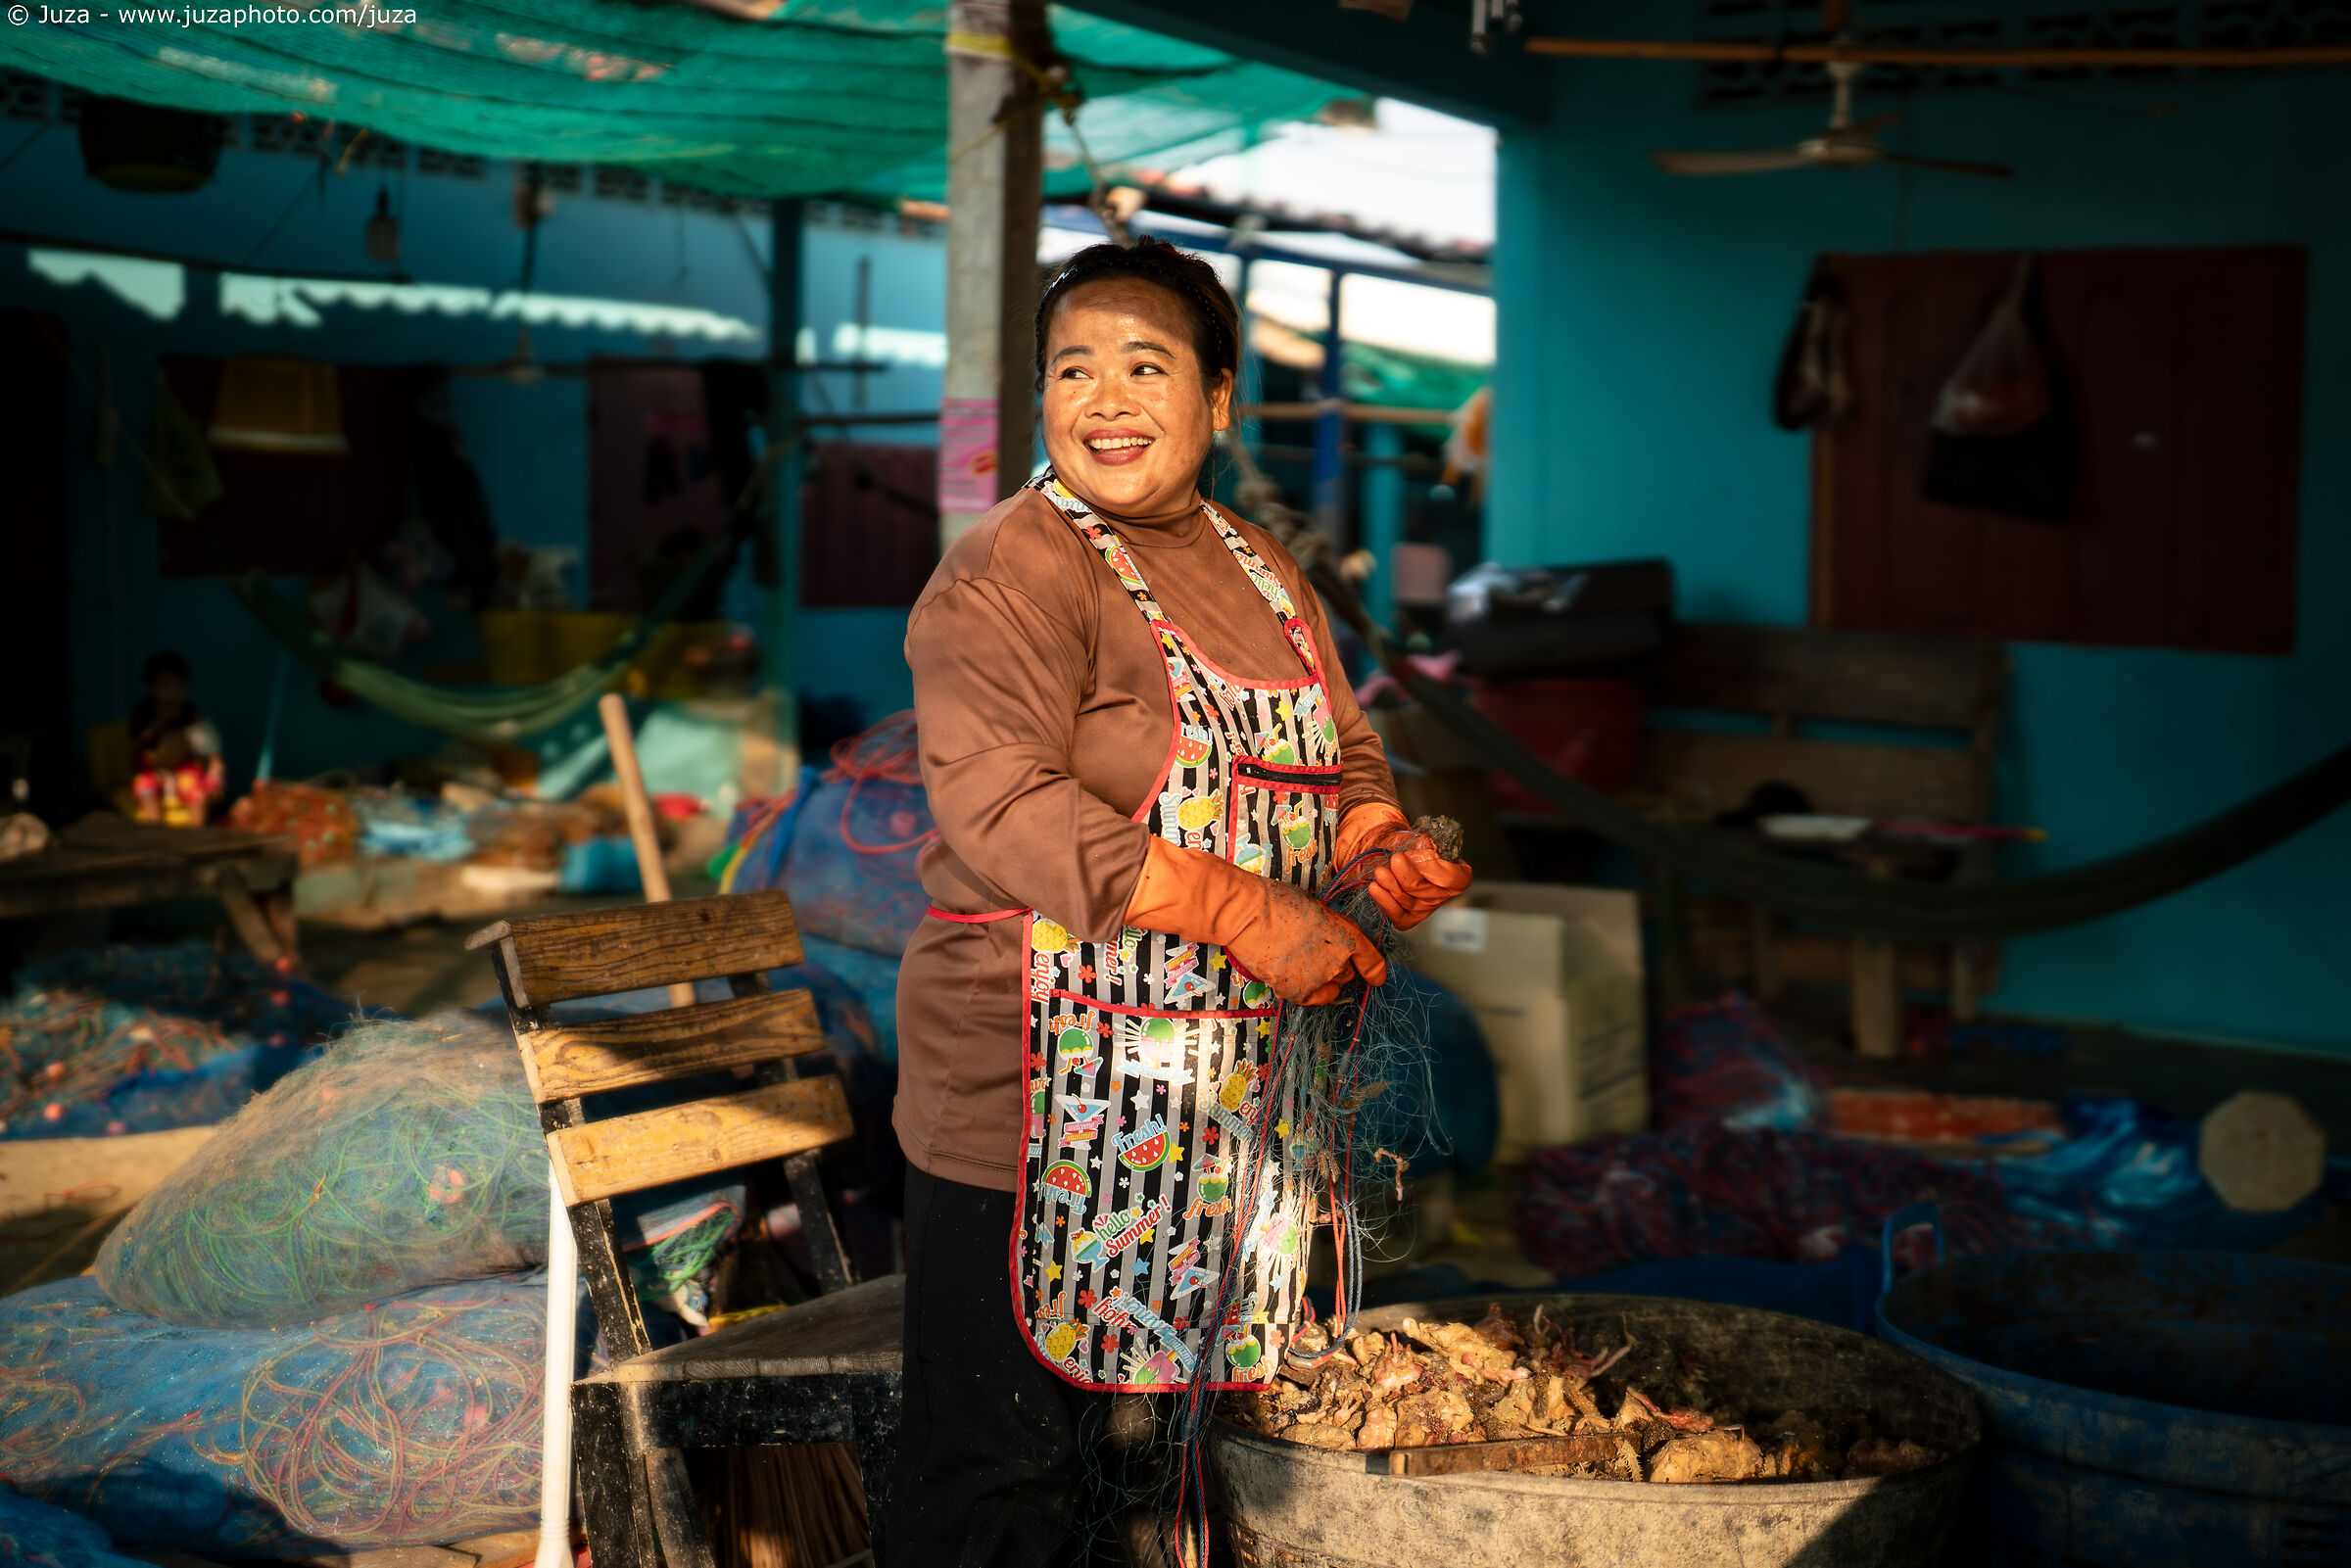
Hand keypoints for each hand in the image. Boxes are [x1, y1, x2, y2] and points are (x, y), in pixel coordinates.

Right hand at [1124, 836, 1385, 1005]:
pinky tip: (1295, 977)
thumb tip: (1330, 941)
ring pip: (1329, 987)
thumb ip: (1332, 928)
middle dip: (1336, 966)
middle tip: (1313, 952)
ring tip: (1297, 960)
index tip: (1376, 978)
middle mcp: (1339, 962)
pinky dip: (1306, 991)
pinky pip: (1311, 998)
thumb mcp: (1317, 909)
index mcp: (1348, 936)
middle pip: (1347, 974)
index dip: (1375, 972)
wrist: (1248, 915)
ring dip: (1320, 978)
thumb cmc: (1279, 902)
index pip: (1373, 962)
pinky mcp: (1297, 992)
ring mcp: (1319, 979)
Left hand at [1367, 837, 1473, 929]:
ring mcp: (1426, 909)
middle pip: (1427, 891)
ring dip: (1392, 886)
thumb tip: (1420, 851)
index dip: (1436, 868)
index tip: (1420, 855)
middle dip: (1408, 875)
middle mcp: (1443, 895)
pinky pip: (1397, 915)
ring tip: (1380, 872)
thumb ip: (1423, 844)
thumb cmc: (1412, 847)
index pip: (1454, 879)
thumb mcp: (1421, 839)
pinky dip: (1385, 901)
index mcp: (1456, 875)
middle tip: (1396, 859)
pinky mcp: (1408, 918)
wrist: (1394, 856)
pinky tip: (1375, 888)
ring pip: (1409, 901)